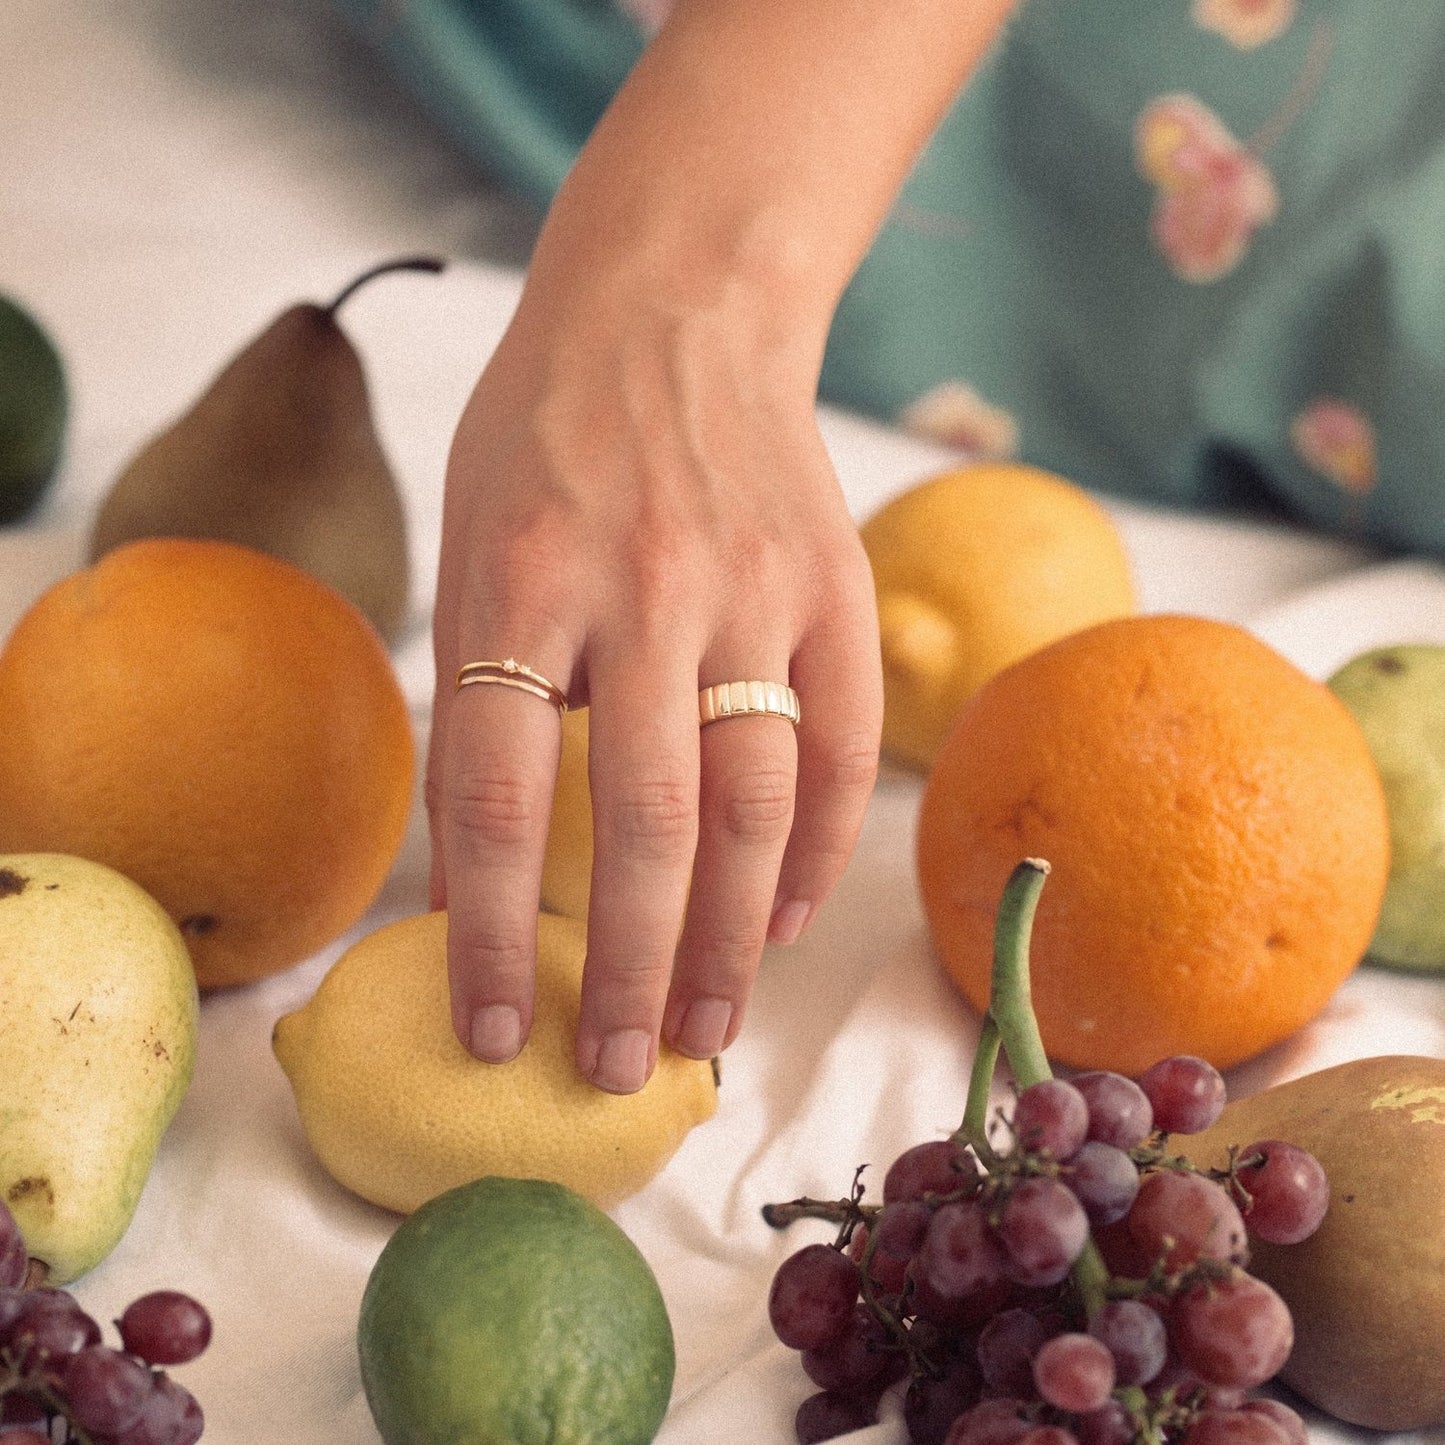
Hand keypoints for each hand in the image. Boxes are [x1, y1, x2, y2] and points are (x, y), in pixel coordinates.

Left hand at [427, 258, 881, 1093]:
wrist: (680, 309)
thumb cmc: (549, 435)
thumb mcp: (471, 544)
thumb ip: (481, 696)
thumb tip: (496, 871)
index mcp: (521, 578)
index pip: (492, 792)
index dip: (487, 931)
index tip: (492, 1030)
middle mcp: (644, 588)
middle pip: (641, 823)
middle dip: (626, 967)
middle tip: (615, 1068)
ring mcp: (755, 588)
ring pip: (752, 802)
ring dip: (727, 938)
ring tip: (703, 1032)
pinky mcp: (835, 588)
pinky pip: (834, 746)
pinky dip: (811, 850)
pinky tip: (776, 920)